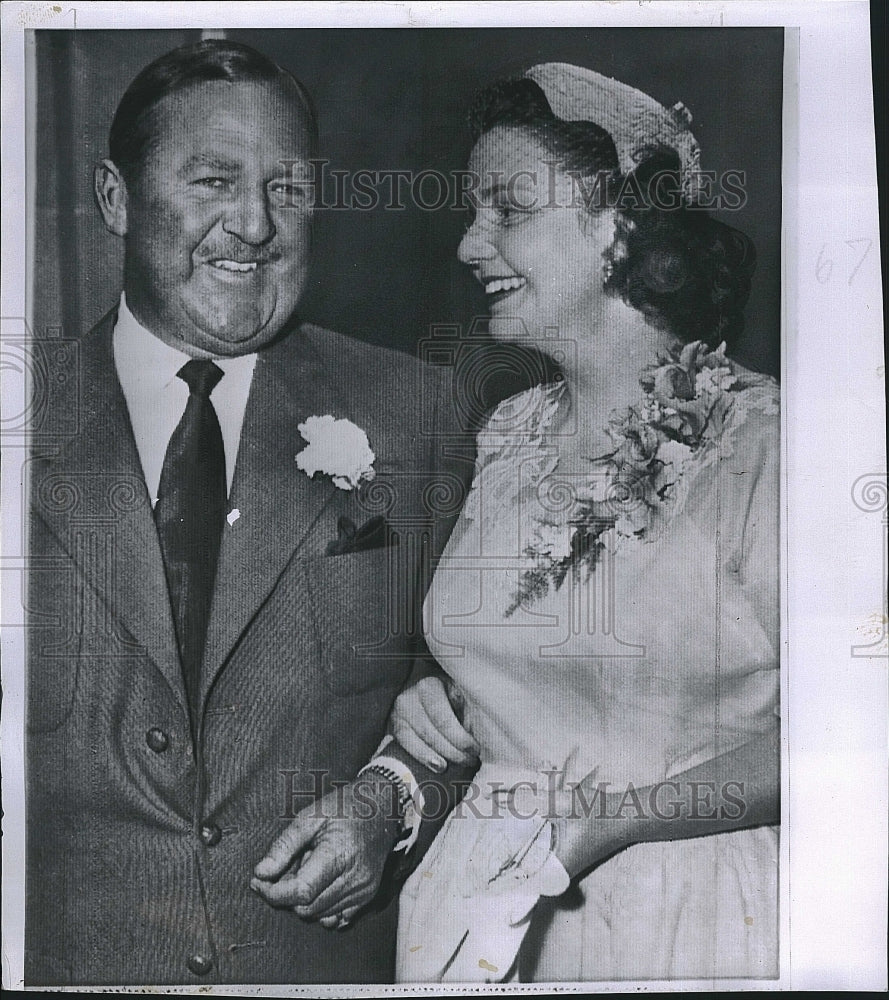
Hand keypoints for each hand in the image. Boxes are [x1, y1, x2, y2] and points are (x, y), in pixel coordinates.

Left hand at [251, 777, 401, 926]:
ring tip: (308, 870)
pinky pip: (337, 919)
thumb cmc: (345, 807)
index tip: (258, 881)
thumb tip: (261, 873)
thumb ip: (284, 846)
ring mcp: (362, 890)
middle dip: (287, 894)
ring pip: (319, 915)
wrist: (382, 808)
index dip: (273, 892)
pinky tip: (321, 885)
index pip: (299, 892)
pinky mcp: (367, 896)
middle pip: (306, 907)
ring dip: (305, 900)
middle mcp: (353, 878)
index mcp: (338, 855)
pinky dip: (322, 908)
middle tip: (287, 868)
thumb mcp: (310, 816)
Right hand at [390, 664, 478, 770]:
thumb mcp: (460, 692)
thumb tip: (478, 734)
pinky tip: (436, 766)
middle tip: (470, 760)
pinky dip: (422, 757)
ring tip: (458, 765)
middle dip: (453, 751)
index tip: (475, 749)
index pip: (443, 719)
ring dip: (439, 756)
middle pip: (430, 732)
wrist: (424, 685)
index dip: (460, 739)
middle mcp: (410, 696)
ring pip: (418, 740)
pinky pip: (406, 744)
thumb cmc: (449, 689)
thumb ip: (468, 709)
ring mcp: (399, 710)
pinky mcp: (394, 724)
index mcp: (430, 685)